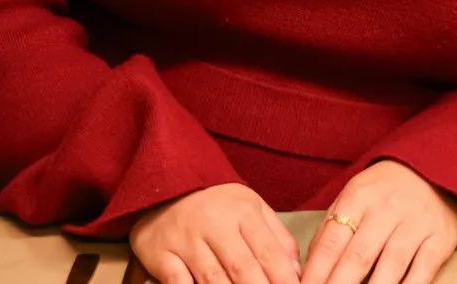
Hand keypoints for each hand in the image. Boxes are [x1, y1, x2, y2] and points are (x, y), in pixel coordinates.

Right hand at [131, 182, 300, 283]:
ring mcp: (185, 239)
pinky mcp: (160, 252)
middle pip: (242, 267)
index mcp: (242, 210)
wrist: (167, 182)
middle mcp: (214, 223)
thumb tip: (295, 272)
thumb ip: (278, 237)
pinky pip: (177, 281)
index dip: (282, 278)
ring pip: (212, 278)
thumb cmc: (217, 204)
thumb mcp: (253, 208)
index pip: (268, 251)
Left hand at [300, 160, 456, 283]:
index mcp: (359, 197)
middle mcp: (387, 209)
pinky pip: (423, 269)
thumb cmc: (385, 189)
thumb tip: (310, 268)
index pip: (332, 242)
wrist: (435, 167)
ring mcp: (416, 223)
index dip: (317, 273)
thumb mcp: (353, 195)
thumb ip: (330, 229)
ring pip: (391, 266)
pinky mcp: (441, 237)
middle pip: (358, 256)